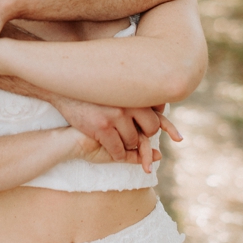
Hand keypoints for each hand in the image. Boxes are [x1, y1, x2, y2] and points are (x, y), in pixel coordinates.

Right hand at [51, 98, 182, 171]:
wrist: (64, 88)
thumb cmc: (94, 89)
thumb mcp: (118, 89)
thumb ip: (139, 97)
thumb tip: (163, 107)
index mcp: (136, 92)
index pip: (159, 113)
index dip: (166, 126)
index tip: (178, 138)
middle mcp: (130, 102)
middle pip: (151, 129)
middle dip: (146, 137)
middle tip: (137, 138)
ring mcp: (116, 115)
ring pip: (134, 141)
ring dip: (129, 145)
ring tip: (118, 138)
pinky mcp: (101, 127)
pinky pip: (117, 150)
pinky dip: (117, 154)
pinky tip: (112, 150)